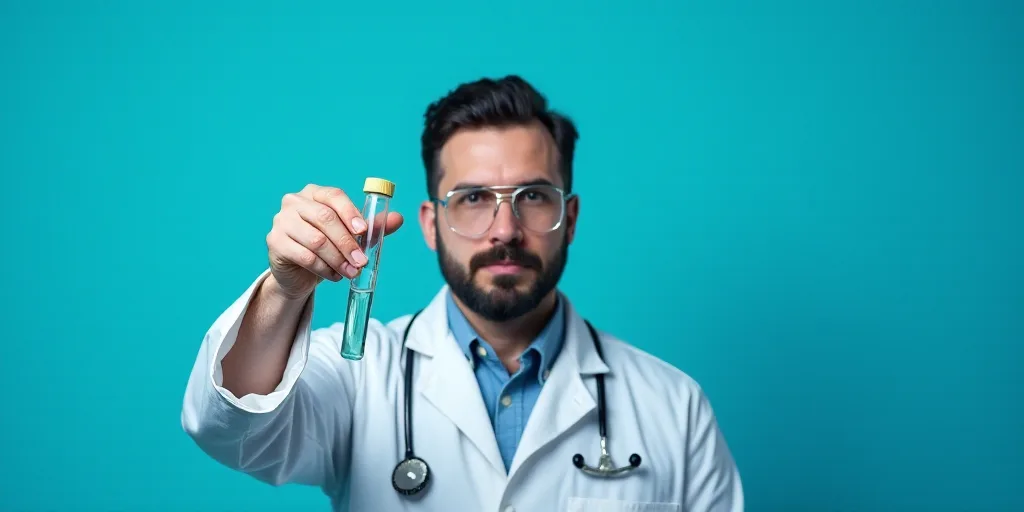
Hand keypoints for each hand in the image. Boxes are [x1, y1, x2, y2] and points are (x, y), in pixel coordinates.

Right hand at [264, 183, 403, 299]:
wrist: (298, 272)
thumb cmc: (326, 247)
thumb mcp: (350, 236)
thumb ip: (372, 227)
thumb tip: (398, 218)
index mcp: (314, 193)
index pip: (334, 196)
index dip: (351, 213)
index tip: (364, 232)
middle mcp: (294, 202)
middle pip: (325, 219)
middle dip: (347, 243)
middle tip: (362, 261)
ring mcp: (281, 221)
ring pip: (316, 240)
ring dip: (338, 259)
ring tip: (351, 272)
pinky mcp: (275, 242)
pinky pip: (304, 256)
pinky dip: (323, 269)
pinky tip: (334, 276)